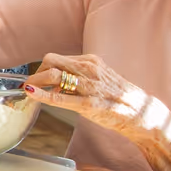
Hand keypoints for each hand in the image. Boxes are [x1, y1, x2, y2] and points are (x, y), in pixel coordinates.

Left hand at [23, 53, 156, 136]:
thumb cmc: (117, 97)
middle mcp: (89, 69)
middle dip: (36, 73)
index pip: (56, 58)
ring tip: (29, 90)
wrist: (141, 112)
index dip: (42, 69)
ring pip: (54, 76)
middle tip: (30, 84)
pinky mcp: (90, 103)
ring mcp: (90, 86)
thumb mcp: (98, 79)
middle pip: (51, 61)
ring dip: (36, 82)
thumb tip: (54, 86)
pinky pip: (60, 98)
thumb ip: (77, 78)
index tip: (37, 79)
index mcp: (90, 61)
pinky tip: (32, 94)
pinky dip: (42, 95)